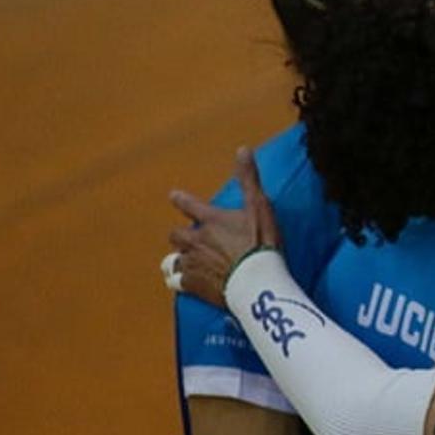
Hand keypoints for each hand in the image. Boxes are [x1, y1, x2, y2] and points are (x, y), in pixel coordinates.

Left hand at [167, 147, 282, 306]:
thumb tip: (242, 149)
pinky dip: (181, 282)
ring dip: (178, 259)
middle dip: (181, 236)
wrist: (257, 281)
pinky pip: (177, 282)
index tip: (174, 196)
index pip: (188, 204)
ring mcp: (193, 263)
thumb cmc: (260, 243)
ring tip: (184, 262)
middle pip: (176, 235)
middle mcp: (196, 240)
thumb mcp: (259, 206)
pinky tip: (187, 283)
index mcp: (211, 220)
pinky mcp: (193, 285)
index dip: (180, 200)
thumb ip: (249, 179)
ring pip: (173, 259)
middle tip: (189, 238)